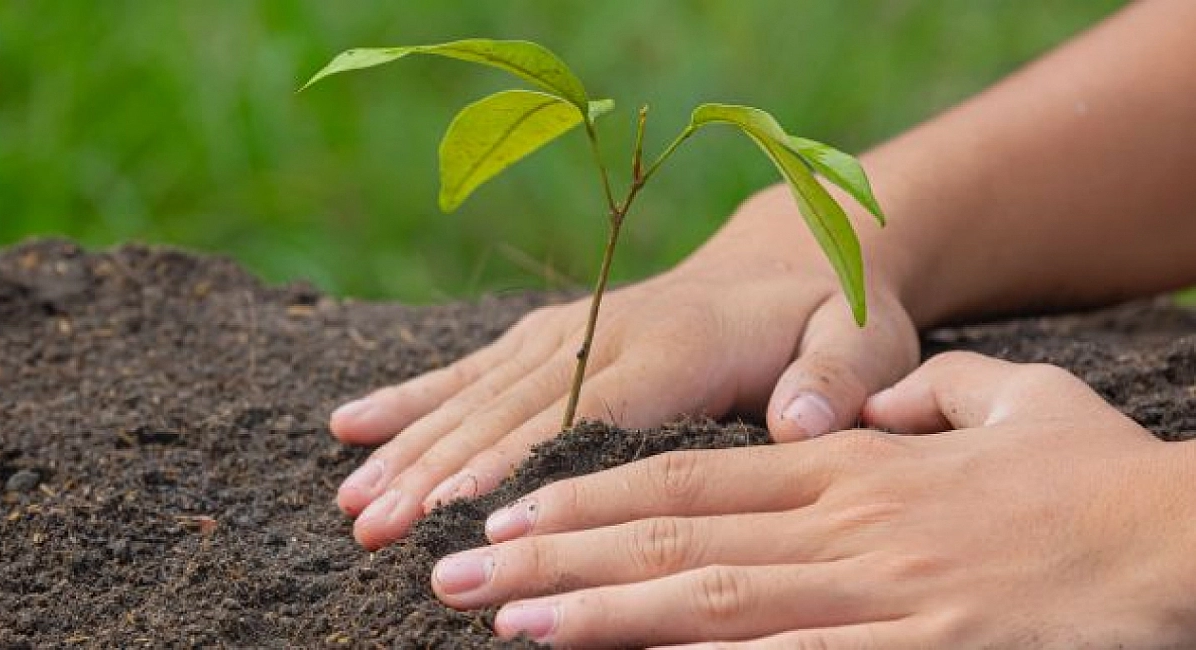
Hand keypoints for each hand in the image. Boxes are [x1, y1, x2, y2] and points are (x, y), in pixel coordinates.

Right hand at [330, 250, 918, 548]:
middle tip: (377, 531)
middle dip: (437, 473)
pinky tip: (347, 428)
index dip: (519, 461)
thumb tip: (800, 419)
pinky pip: (467, 371)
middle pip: (507, 413)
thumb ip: (838, 376)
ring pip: (473, 397)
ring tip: (352, 508)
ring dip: (408, 450)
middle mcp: (603, 333)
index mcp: (674, 347)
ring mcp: (565, 332)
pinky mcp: (545, 337)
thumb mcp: (863, 338)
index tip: (459, 511)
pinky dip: (407, 400)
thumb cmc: (830, 315)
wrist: (788, 254)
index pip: (584, 413)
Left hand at [432, 351, 1195, 647]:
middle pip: (670, 540)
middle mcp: (842, 528)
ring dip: (603, 615)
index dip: (584, 495)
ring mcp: (878, 597)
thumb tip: (866, 406)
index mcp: (846, 469)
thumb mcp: (1009, 405)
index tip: (502, 511)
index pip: (683, 480)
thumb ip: (922, 397)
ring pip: (713, 603)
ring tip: (509, 623)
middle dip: (552, 558)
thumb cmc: (1101, 480)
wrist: (1193, 542)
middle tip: (455, 573)